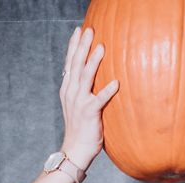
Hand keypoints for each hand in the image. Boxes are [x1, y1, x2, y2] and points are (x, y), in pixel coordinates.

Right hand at [58, 26, 116, 170]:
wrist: (75, 149)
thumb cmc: (80, 127)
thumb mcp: (78, 103)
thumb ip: (82, 88)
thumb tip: (91, 74)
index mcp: (68, 88)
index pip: (70, 62)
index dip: (74, 46)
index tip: (79, 30)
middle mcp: (71, 92)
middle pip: (76, 64)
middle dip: (83, 46)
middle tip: (90, 30)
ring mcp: (79, 102)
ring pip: (86, 77)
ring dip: (94, 62)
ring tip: (102, 47)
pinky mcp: (89, 113)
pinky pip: (99, 100)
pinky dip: (107, 91)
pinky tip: (116, 82)